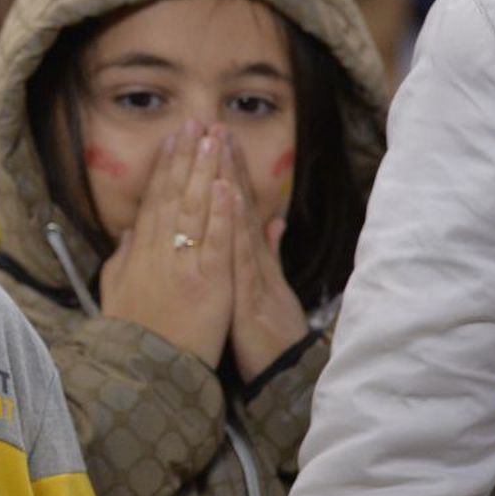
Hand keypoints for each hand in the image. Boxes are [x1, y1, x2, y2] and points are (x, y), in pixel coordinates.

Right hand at [99, 120, 235, 368]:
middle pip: (173, 195)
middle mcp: (159, 253)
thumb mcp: (116, 295)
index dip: (164, 167)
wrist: (147, 373)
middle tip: (195, 123)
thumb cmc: (134, 337)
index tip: (174, 140)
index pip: (154, 200)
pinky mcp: (207, 283)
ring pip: (193, 210)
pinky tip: (224, 185)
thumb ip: (121, 261)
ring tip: (212, 139)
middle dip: (185, 157)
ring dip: (203, 171)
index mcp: (139, 254)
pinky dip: (218, 213)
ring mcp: (183, 266)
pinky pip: (214, 242)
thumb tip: (127, 231)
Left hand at [223, 140, 308, 384]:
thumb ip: (267, 252)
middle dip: (223, 163)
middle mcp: (248, 256)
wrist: (284, 371)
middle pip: (233, 203)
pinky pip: (239, 254)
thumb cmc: (269, 330)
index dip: (222, 171)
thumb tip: (272, 220)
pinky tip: (228, 195)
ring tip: (220, 144)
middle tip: (213, 124)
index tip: (210, 137)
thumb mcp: (268, 286)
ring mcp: (250, 271)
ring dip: (228, 179)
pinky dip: (234, 224)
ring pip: (236, 219)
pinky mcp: (249, 292)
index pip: (230, 205)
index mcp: (244, 255)